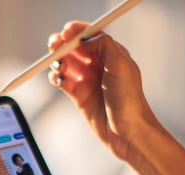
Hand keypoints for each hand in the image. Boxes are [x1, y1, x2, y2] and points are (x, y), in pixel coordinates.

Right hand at [48, 21, 184, 174]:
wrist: (128, 132)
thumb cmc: (130, 100)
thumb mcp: (121, 64)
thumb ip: (104, 44)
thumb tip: (86, 38)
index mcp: (112, 55)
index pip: (91, 35)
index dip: (77, 31)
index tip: (65, 32)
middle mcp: (99, 66)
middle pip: (75, 48)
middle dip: (62, 44)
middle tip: (54, 45)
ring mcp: (88, 81)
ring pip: (66, 63)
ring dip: (58, 61)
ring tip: (59, 66)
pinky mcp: (79, 96)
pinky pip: (62, 81)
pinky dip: (56, 77)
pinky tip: (58, 79)